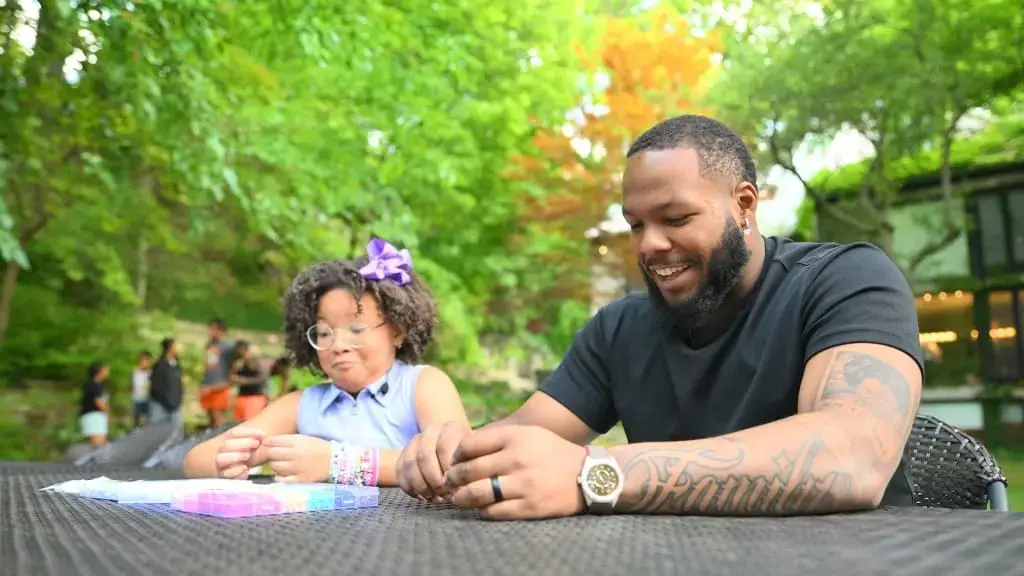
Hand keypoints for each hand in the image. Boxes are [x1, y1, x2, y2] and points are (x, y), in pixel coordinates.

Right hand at [215, 427, 265, 478]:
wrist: (236, 467)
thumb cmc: (246, 452)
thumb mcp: (251, 443)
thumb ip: (256, 438)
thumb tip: (264, 436)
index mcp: (228, 438)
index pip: (235, 433)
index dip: (250, 432)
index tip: (264, 435)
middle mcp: (222, 450)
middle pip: (227, 445)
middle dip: (242, 443)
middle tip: (256, 444)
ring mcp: (220, 463)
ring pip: (220, 459)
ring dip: (235, 456)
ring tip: (248, 455)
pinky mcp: (223, 475)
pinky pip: (225, 474)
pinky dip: (235, 471)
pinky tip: (245, 469)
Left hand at [263, 434, 331, 482]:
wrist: (337, 461)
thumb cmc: (320, 448)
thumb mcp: (306, 439)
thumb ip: (289, 440)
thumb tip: (270, 443)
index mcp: (298, 441)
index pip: (275, 441)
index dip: (267, 442)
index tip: (265, 444)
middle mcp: (296, 454)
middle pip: (272, 453)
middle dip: (269, 453)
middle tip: (272, 455)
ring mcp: (298, 467)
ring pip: (275, 466)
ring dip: (274, 465)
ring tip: (279, 464)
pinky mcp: (301, 479)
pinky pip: (283, 479)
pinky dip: (279, 477)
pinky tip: (281, 475)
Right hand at [396, 421, 469, 502]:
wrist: (451, 448)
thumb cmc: (468, 458)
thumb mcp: (474, 459)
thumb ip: (468, 469)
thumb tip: (462, 489)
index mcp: (451, 428)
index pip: (444, 447)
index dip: (448, 470)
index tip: (456, 487)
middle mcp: (431, 431)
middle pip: (425, 456)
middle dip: (434, 481)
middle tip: (444, 495)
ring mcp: (415, 441)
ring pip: (410, 464)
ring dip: (421, 486)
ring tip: (433, 498)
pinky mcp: (403, 454)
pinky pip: (400, 471)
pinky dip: (409, 487)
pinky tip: (422, 497)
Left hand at [443, 425, 586, 519]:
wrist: (588, 474)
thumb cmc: (551, 452)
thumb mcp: (527, 434)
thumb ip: (497, 438)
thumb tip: (462, 450)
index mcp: (515, 437)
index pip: (470, 445)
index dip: (456, 455)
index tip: (454, 461)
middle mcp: (518, 459)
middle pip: (469, 470)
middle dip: (453, 478)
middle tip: (449, 482)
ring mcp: (524, 484)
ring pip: (477, 493)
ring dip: (462, 497)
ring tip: (458, 498)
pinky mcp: (529, 507)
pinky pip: (493, 512)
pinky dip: (481, 511)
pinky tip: (479, 508)